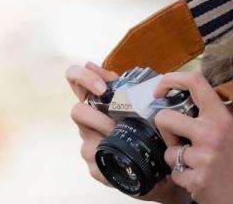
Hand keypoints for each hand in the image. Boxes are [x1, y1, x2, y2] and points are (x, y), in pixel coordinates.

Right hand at [66, 62, 189, 203]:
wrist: (158, 161)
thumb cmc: (146, 125)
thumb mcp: (138, 101)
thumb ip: (122, 84)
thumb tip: (98, 64)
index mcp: (95, 100)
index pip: (73, 78)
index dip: (82, 78)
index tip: (102, 88)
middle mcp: (87, 122)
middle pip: (77, 111)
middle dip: (98, 117)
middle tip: (116, 124)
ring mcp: (88, 145)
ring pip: (88, 141)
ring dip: (109, 140)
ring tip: (128, 143)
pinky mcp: (95, 168)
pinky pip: (98, 167)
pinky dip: (116, 162)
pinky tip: (128, 162)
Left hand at [153, 71, 232, 203]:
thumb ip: (223, 111)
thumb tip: (201, 97)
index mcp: (221, 117)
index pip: (195, 82)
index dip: (172, 79)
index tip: (162, 88)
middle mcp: (210, 133)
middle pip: (164, 118)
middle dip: (165, 128)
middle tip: (176, 138)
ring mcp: (202, 158)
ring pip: (168, 152)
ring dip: (178, 159)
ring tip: (196, 164)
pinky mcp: (195, 180)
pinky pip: (175, 174)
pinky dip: (184, 177)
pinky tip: (199, 178)